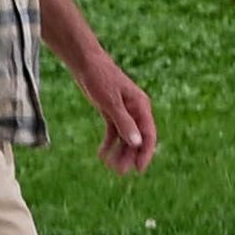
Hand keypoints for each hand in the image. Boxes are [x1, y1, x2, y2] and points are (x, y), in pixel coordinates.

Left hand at [77, 54, 157, 175]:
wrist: (85, 62)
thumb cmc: (100, 78)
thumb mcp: (110, 102)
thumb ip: (124, 122)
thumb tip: (137, 143)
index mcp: (141, 106)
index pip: (148, 134)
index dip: (146, 152)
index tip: (139, 169)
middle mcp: (135, 110)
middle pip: (137, 138)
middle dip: (130, 156)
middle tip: (120, 172)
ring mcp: (123, 112)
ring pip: (125, 137)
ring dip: (119, 152)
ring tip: (110, 167)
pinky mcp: (111, 111)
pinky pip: (113, 132)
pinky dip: (109, 143)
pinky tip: (101, 155)